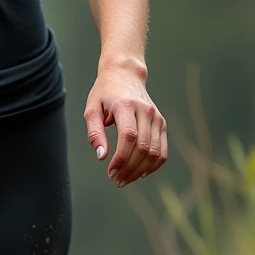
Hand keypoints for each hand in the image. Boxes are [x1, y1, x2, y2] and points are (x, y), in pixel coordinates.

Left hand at [84, 64, 166, 186]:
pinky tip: (140, 174)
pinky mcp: (161, 123)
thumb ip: (95, 133)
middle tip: (116, 180)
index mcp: (126, 105)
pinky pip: (162, 150)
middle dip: (129, 169)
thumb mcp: (92, 109)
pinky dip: (153, 165)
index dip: (121, 158)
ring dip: (140, 171)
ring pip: (154, 152)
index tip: (110, 172)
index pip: (128, 137)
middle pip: (142, 147)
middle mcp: (145, 111)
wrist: (125, 74)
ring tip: (125, 179)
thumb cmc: (105, 93)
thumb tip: (102, 156)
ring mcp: (156, 117)